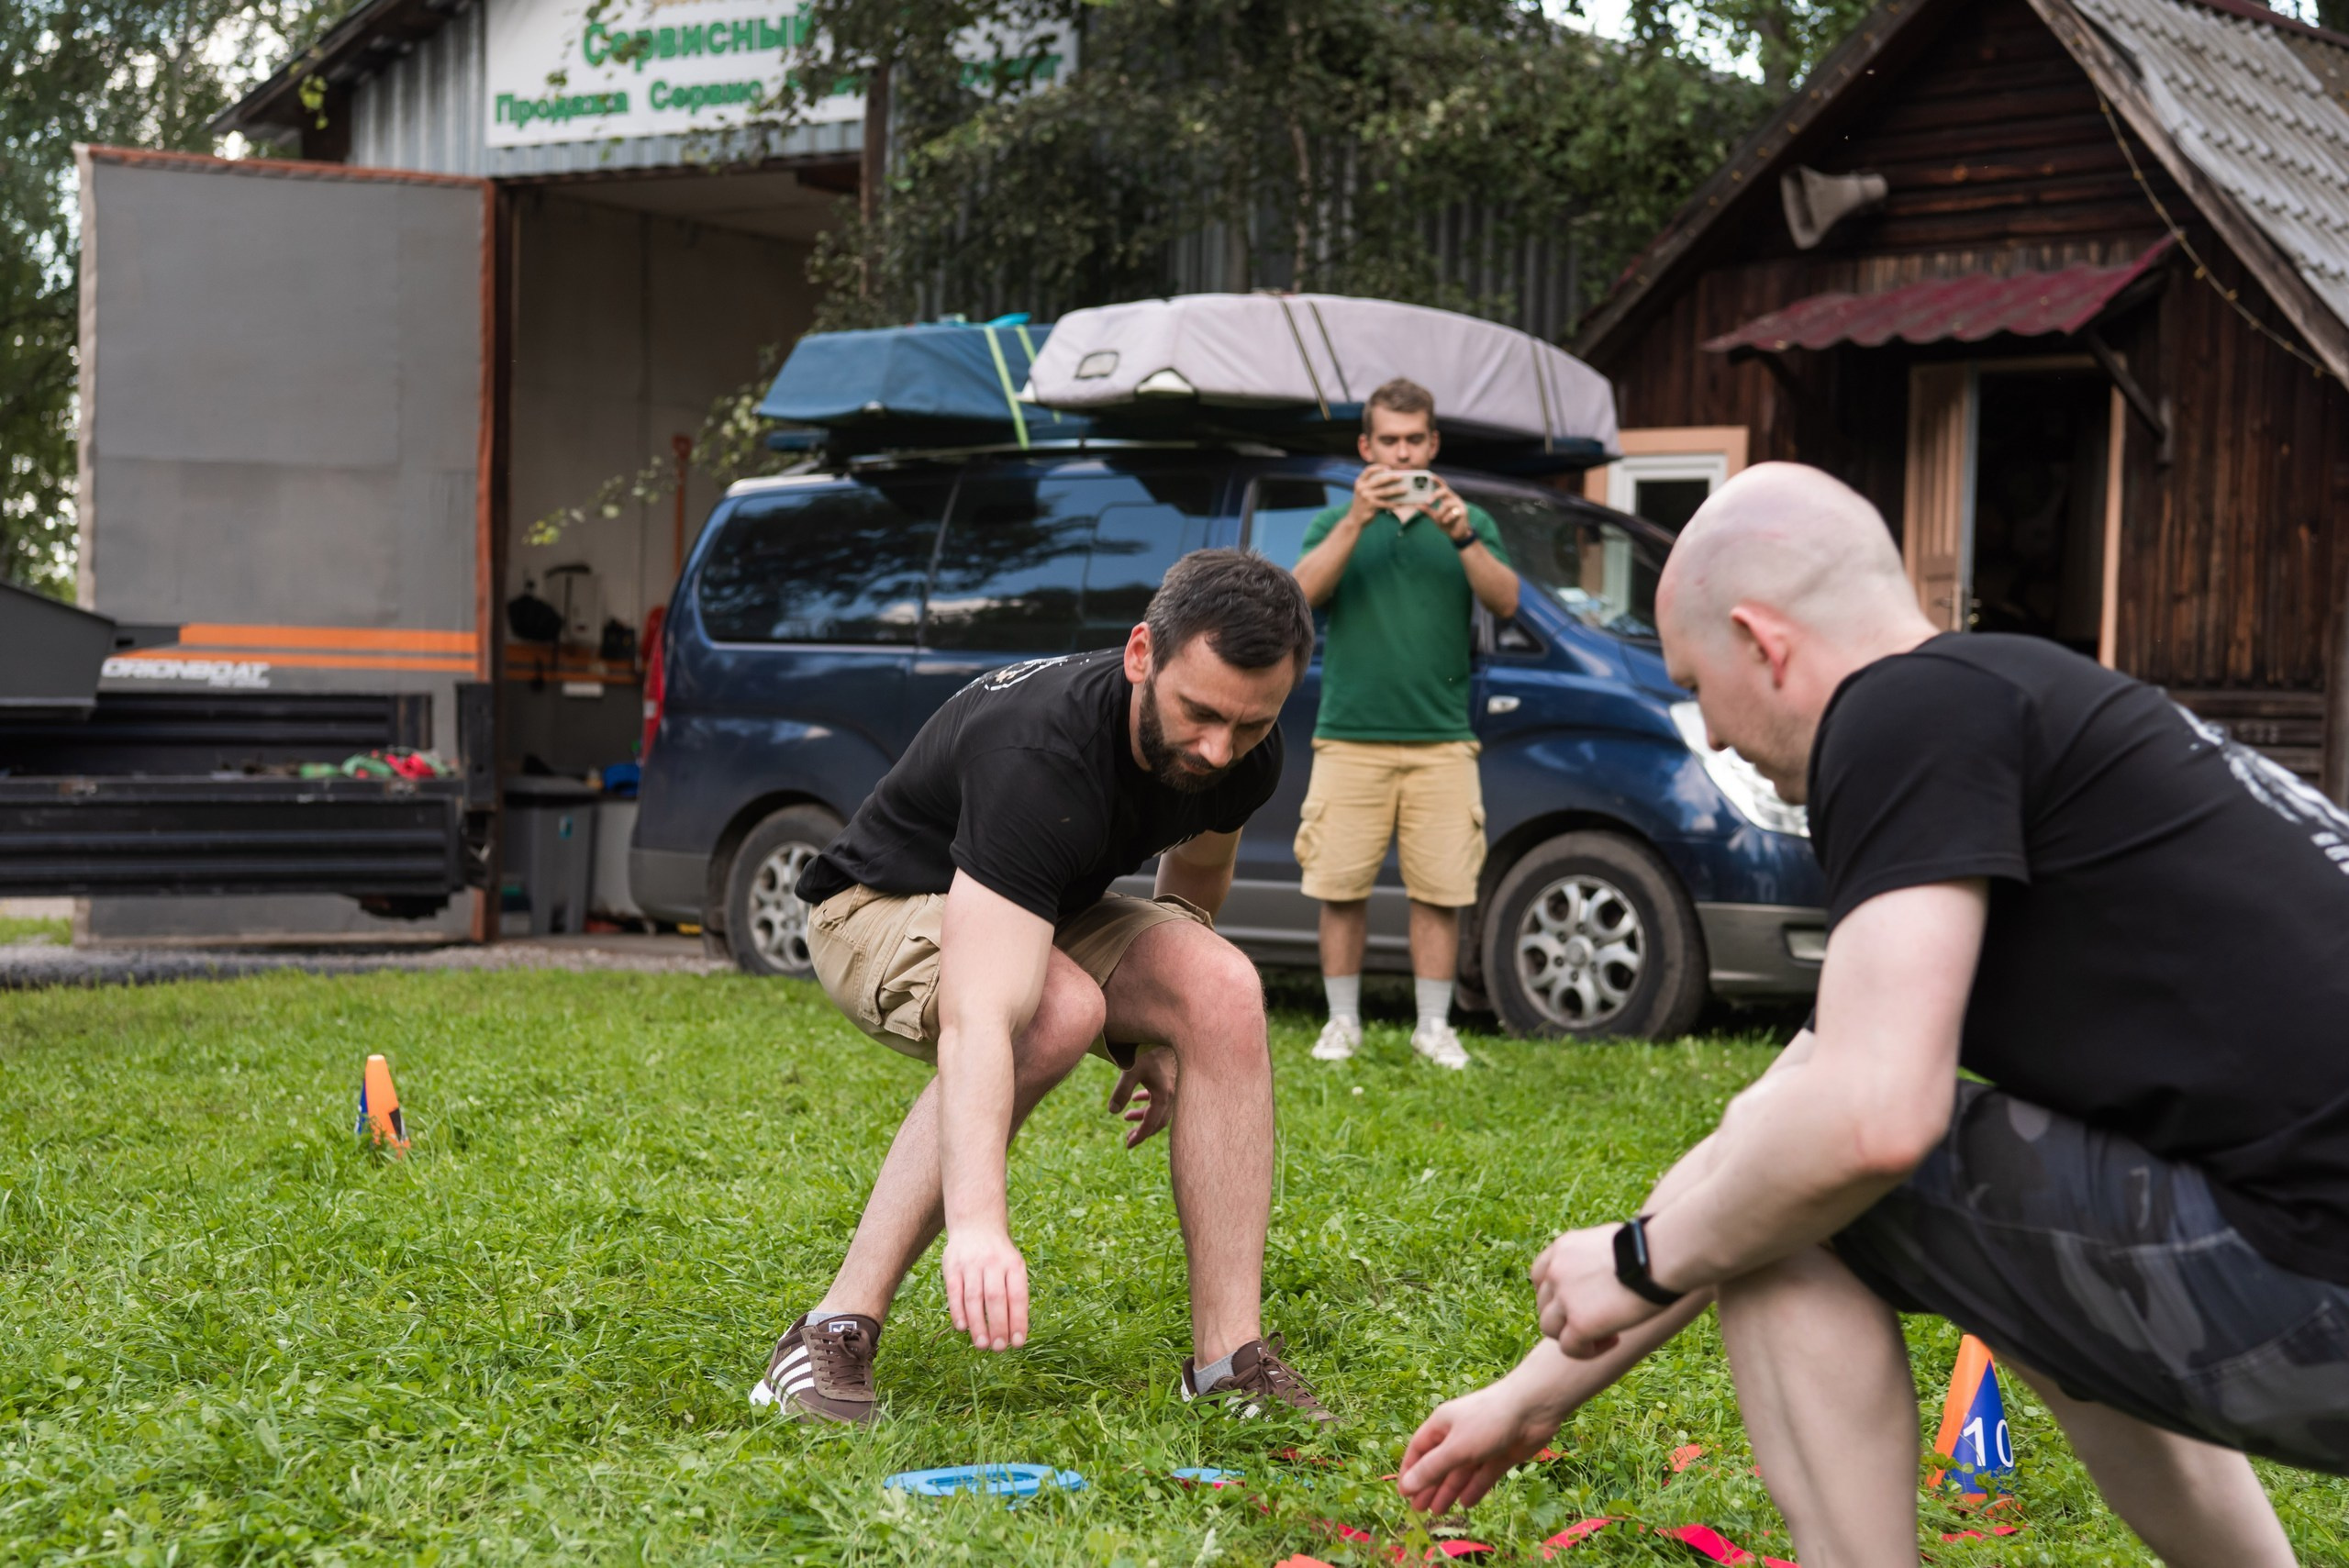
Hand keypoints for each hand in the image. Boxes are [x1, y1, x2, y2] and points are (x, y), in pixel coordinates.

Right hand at [942, 1227, 1028, 1350]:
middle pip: (995, 1299)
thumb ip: (1014, 1294)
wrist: (976, 1224)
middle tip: (999, 1348)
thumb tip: (1014, 1333)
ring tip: (982, 1345)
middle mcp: (993, 1263)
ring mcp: (971, 1264)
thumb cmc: (999, 1257)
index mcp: (1013, 1265)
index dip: (1018, 1321)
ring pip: (974, 1298)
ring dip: (977, 1324)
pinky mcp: (952, 1266)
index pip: (1018, 1296)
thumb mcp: (1013, 1267)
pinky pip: (954, 1292)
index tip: (1018, 1343)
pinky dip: (958, 1311)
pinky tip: (963, 1328)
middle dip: (998, 1326)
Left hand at [1108, 1045, 1177, 1149]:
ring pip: (1159, 1109)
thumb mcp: (1131, 1071)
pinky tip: (1138, 1098)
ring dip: (1144, 1115)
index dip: (1140, 1136)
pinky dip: (1148, 1101)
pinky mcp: (1169, 1077)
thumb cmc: (1148, 1050)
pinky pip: (1160, 1096)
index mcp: (1164, 1096)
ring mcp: (1172, 1086)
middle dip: (1143, 1130)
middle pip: (1159, 1121)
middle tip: (1128, 1138)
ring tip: (1127, 1117)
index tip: (1128, 1145)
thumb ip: (1122, 1092)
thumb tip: (1113, 1112)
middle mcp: (1172, 1094)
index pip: (1152, 1124)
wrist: (1167, 1032)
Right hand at [1349, 463, 1405, 524]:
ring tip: (1405, 490)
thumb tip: (1392, 482)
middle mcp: (1361, 488)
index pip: (1368, 470)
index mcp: (1359, 482)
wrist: (1355, 519)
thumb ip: (1372, 485)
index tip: (1388, 468)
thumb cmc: (1363, 504)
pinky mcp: (1370, 505)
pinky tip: (1400, 504)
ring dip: (1396, 490)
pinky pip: (1385, 503)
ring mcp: (1366, 496)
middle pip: (1379, 480)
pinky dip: (1393, 504)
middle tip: (1401, 477)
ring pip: (1385, 491)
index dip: (1378, 467)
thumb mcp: (1364, 492)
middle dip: (1391, 478)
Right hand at [1398, 1379, 1556, 1514]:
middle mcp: (1459, 1435)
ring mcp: (1481, 1445)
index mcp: (1442, 1425)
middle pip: (1440, 1464)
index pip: (1419, 1450)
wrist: (1533, 1409)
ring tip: (1439, 1512)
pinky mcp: (1500, 1454)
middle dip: (1430, 1485)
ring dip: (1449, 1490)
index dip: (1410, 1471)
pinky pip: (1483, 1475)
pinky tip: (1466, 1503)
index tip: (1404, 1494)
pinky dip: (1475, 1488)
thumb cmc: (1487, 1422)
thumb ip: (1432, 1469)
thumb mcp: (1455, 1448)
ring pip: (1461, 1472)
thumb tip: (1405, 1487)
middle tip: (1420, 1510)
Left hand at [1429, 479, 1473, 542]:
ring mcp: (1459, 504)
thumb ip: (1427, 510)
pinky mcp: (1463, 512)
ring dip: (1440, 513)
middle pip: (1445, 490)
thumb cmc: (1446, 523)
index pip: (1442, 486)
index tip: (1430, 476)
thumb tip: (1417, 505)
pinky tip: (1446, 522)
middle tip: (1428, 502)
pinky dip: (1446, 519)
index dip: (1437, 480)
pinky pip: (1452, 513)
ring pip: (1446, 504)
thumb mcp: (1435, 517)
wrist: (1457, 534)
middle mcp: (1454, 498)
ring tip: (1439, 520)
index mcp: (1447, 497)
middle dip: (1435, 495)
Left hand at [1531, 1225, 1662, 1357]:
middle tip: (1599, 1319)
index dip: (1555, 1294)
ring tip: (1607, 1334)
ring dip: (1574, 1336)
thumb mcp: (1609, 1242)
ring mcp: (1564, 1297)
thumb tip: (1603, 1271)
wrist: (1659, 1257)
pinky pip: (1569, 1348)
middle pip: (1544, 1305)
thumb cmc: (1650, 1247)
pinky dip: (1588, 1351)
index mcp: (1564, 1247)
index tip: (1579, 1301)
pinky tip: (1614, 1341)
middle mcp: (1557, 1270)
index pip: (1541, 1276)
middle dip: (1566, 1317)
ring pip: (1550, 1329)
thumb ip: (1594, 1259)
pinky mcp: (1579, 1323)